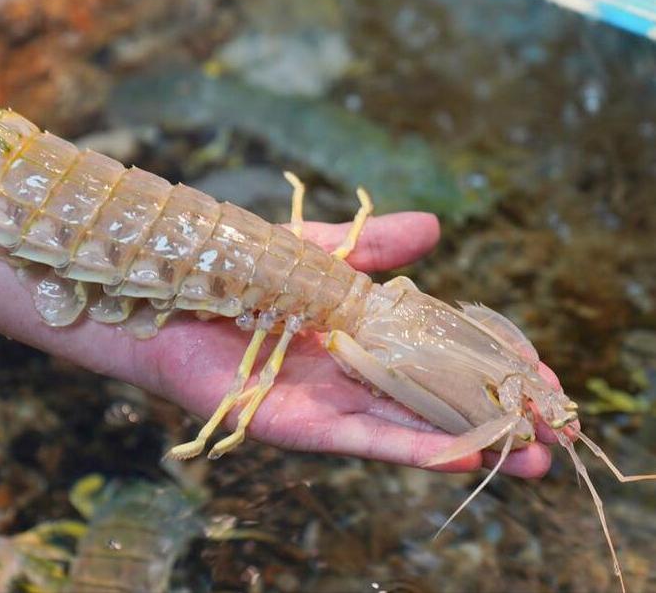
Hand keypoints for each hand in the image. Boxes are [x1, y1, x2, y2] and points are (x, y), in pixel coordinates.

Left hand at [0, 212, 557, 477]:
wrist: (128, 273)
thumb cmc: (204, 257)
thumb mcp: (300, 249)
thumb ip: (364, 249)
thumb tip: (436, 229)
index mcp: (337, 335)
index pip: (426, 357)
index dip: (481, 366)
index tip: (540, 372)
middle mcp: (323, 374)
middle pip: (417, 402)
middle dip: (484, 416)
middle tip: (556, 431)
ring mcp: (297, 399)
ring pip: (389, 429)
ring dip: (456, 442)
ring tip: (525, 455)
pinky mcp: (265, 415)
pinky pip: (338, 436)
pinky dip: (395, 444)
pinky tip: (452, 450)